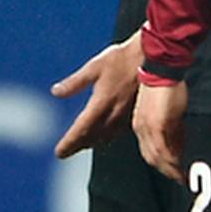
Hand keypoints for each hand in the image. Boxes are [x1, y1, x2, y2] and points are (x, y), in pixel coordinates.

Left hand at [52, 34, 142, 156]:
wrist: (154, 59)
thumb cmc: (123, 59)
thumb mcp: (94, 67)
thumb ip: (75, 82)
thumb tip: (56, 92)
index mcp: (101, 103)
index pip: (81, 130)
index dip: (69, 143)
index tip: (59, 152)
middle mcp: (113, 114)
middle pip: (92, 137)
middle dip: (78, 145)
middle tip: (66, 152)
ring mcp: (125, 115)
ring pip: (106, 136)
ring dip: (93, 143)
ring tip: (84, 145)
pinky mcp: (134, 112)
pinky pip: (118, 131)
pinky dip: (107, 136)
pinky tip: (106, 134)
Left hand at [134, 79, 187, 180]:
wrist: (163, 66)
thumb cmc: (164, 80)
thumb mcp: (165, 106)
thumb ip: (172, 124)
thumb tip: (179, 140)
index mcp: (140, 123)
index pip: (148, 149)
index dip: (160, 162)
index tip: (171, 169)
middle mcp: (142, 128)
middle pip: (151, 157)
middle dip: (166, 170)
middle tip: (178, 178)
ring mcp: (149, 127)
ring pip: (157, 157)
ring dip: (170, 170)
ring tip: (181, 178)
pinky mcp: (159, 125)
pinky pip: (165, 150)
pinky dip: (173, 163)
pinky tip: (180, 169)